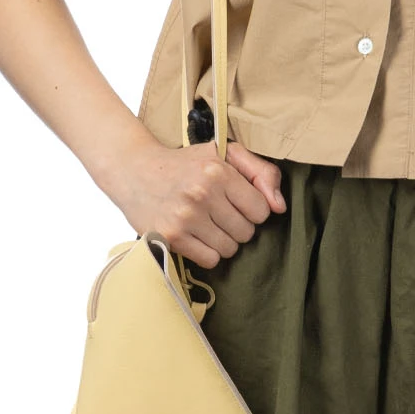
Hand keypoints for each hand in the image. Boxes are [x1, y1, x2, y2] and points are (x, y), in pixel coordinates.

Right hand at [109, 136, 286, 265]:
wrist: (134, 170)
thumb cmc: (185, 163)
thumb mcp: (225, 153)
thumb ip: (261, 172)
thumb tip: (279, 207)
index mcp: (218, 170)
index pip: (261, 210)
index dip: (253, 209)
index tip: (236, 202)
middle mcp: (202, 193)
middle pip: (246, 232)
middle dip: (238, 225)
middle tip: (219, 213)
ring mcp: (184, 217)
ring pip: (230, 249)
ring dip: (223, 240)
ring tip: (207, 224)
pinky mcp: (170, 237)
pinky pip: (209, 260)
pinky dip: (207, 252)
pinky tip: (196, 235)